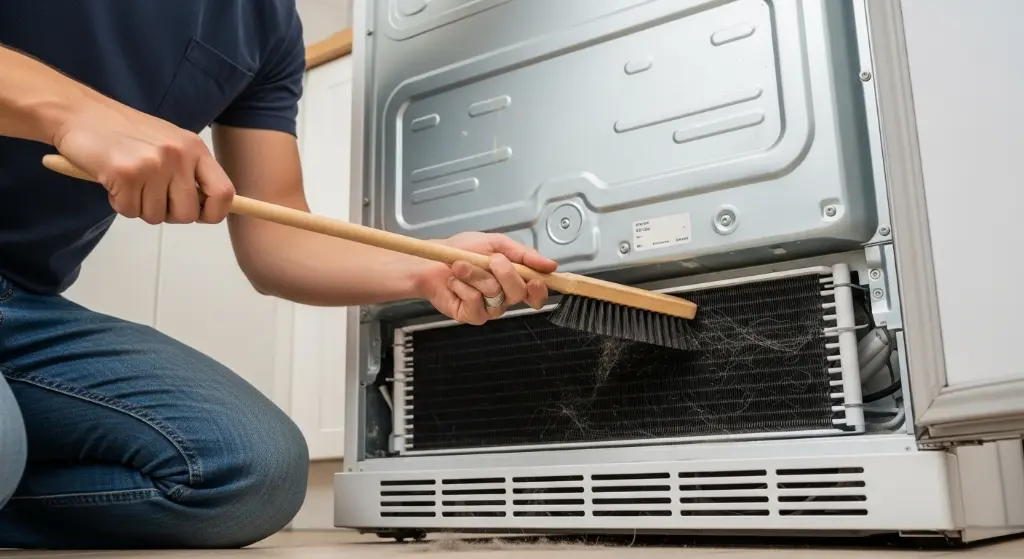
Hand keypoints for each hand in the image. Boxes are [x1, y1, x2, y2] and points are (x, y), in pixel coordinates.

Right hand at [51, 98, 233, 223]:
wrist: (80, 113)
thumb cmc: (125, 131)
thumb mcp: (169, 143)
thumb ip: (189, 172)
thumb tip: (207, 209)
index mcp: (194, 148)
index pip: (224, 193)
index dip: (214, 212)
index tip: (200, 215)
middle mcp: (178, 155)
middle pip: (187, 213)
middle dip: (167, 214)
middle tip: (149, 195)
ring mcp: (153, 165)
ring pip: (156, 216)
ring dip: (139, 207)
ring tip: (129, 181)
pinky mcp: (126, 174)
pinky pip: (130, 211)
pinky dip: (119, 203)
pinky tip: (113, 181)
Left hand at [411, 232, 557, 324]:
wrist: (431, 260)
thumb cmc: (462, 250)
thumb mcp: (496, 243)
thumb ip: (524, 254)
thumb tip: (550, 265)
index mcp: (513, 280)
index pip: (536, 294)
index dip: (540, 290)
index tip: (536, 281)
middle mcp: (504, 297)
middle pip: (518, 293)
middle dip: (505, 272)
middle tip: (490, 260)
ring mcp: (488, 308)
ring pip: (495, 295)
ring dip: (477, 276)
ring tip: (461, 267)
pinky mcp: (472, 315)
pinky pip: (477, 303)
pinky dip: (464, 288)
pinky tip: (455, 283)